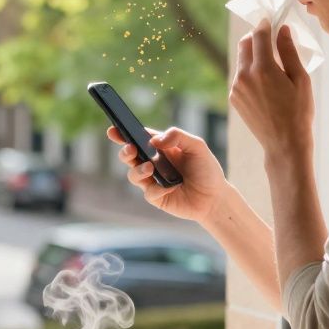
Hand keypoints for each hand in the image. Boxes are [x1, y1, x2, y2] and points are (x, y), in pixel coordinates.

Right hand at [107, 125, 229, 223]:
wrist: (215, 198)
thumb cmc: (206, 170)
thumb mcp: (197, 146)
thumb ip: (178, 137)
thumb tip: (154, 140)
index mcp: (161, 147)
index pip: (139, 137)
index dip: (123, 133)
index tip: (113, 130)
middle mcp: (153, 163)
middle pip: (129, 155)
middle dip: (125, 151)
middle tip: (130, 149)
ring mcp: (153, 180)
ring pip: (133, 174)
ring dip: (137, 170)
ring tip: (150, 169)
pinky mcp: (156, 197)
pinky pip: (148, 192)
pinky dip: (156, 189)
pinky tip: (169, 188)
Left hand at [230, 20, 314, 162]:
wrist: (284, 143)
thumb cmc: (298, 112)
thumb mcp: (300, 79)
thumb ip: (289, 52)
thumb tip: (282, 30)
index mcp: (263, 69)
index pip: (259, 35)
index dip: (265, 24)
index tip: (271, 20)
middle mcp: (244, 76)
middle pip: (245, 43)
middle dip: (257, 37)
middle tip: (271, 39)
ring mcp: (236, 88)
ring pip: (241, 59)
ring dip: (253, 54)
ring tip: (272, 63)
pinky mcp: (234, 97)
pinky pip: (240, 75)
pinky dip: (250, 71)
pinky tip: (266, 81)